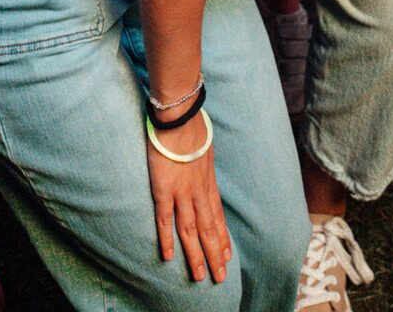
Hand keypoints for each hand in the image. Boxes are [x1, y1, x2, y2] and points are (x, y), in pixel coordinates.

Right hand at [146, 115, 230, 283]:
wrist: (179, 116)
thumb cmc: (190, 128)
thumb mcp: (204, 148)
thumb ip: (202, 164)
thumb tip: (202, 167)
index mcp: (207, 181)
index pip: (217, 215)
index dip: (222, 237)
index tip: (227, 255)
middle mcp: (198, 190)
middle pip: (208, 228)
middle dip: (215, 253)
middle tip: (220, 276)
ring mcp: (182, 191)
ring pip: (191, 230)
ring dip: (196, 254)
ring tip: (201, 275)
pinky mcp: (164, 189)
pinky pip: (166, 218)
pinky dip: (168, 238)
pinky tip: (170, 256)